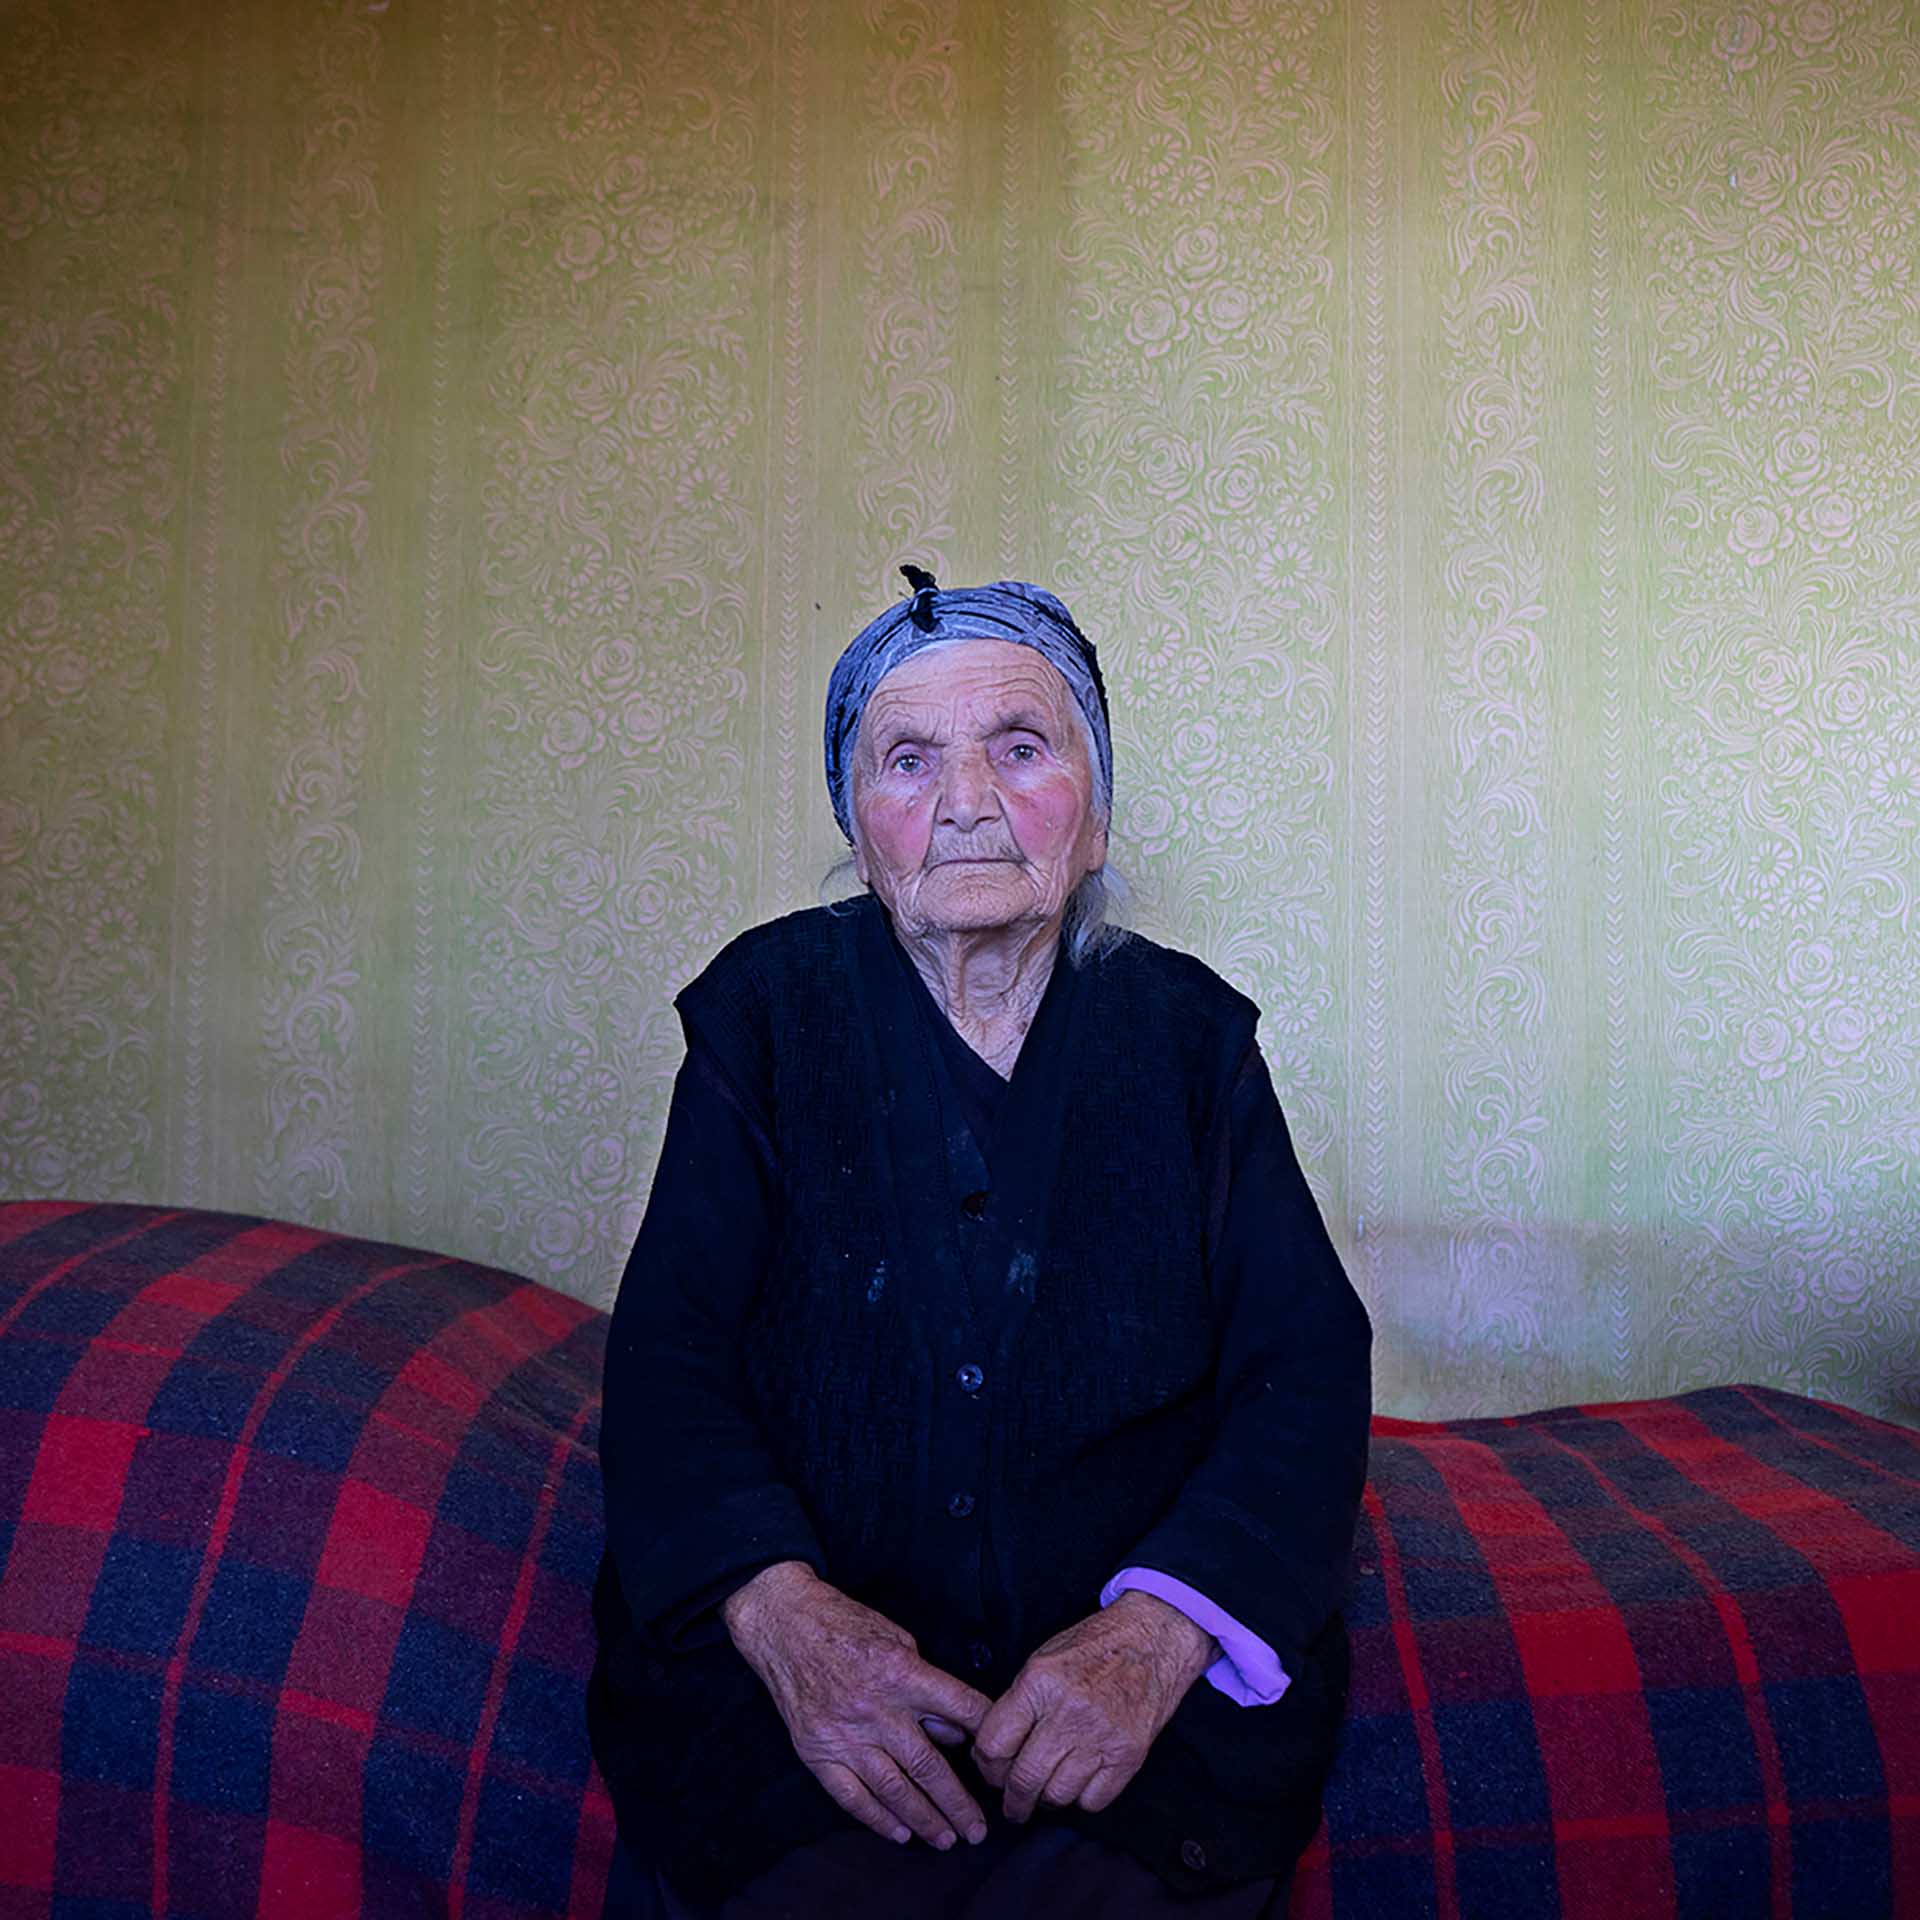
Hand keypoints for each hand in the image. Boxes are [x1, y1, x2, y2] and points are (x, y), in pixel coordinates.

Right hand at [723, 1561, 993, 1850]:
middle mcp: (874, 1707)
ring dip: (923, 1819)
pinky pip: (850, 1795)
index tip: (1005, 1762)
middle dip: (957, 1802)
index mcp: (900, 1672)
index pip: (957, 1707)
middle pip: (927, 1764)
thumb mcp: (897, 1638)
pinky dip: (876, 1818)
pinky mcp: (816, 1751)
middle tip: (978, 1831)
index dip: (986, 1734)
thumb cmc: (845, 1623)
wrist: (783, 1623)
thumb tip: (954, 1733)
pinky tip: (899, 1834)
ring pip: (892, 1788)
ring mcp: (843, 1733)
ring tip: (946, 1839)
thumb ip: (926, 1687)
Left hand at [972, 1591, 1214, 1821]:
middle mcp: (1068, 1711)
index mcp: (1039, 1682)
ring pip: (1057, 1796)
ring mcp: (1101, 1735)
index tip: (992, 1773)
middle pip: (1024, 1779)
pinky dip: (1082, 1800)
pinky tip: (1080, 1783)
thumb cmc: (1094, 1647)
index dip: (986, 1767)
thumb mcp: (1043, 1660)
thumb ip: (1018, 1704)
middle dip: (1013, 1800)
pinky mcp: (1129, 1755)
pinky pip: (1093, 1801)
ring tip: (1047, 1792)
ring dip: (1047, 1801)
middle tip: (1013, 1804)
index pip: (994, 1744)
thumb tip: (993, 1751)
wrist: (1153, 1639)